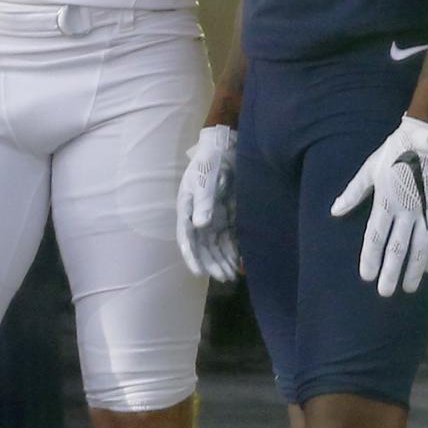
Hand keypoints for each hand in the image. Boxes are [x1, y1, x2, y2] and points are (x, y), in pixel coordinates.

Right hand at [175, 125, 238, 280]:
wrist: (224, 149)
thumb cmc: (209, 162)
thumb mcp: (204, 179)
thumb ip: (203, 202)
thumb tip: (200, 225)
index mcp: (187, 210)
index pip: (187, 238)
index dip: (192, 256)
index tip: (198, 273)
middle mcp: (198, 218)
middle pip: (204, 247)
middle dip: (213, 263)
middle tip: (225, 278)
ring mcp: (213, 218)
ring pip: (217, 245)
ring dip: (223, 260)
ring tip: (233, 275)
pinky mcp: (227, 216)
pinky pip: (229, 238)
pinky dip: (233, 250)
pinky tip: (240, 262)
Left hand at [330, 116, 427, 296]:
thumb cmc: (394, 153)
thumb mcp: (369, 170)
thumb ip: (353, 193)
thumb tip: (334, 211)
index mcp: (386, 202)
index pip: (376, 237)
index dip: (370, 258)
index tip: (367, 277)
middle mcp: (406, 211)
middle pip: (398, 248)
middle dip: (391, 272)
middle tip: (386, 292)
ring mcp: (427, 210)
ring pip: (421, 247)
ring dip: (413, 269)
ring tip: (409, 288)